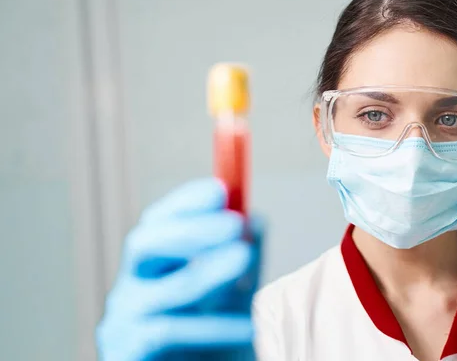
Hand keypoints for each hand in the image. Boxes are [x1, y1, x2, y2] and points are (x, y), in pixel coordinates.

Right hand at [96, 178, 261, 360]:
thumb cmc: (216, 341)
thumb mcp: (234, 294)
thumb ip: (242, 258)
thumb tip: (256, 219)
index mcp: (152, 268)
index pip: (159, 222)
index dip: (186, 202)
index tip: (221, 189)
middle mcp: (131, 288)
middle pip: (144, 244)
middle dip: (191, 229)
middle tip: (235, 224)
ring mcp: (124, 322)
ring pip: (166, 290)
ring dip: (211, 272)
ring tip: (246, 258)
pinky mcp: (127, 354)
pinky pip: (169, 333)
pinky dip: (213, 328)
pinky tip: (247, 327)